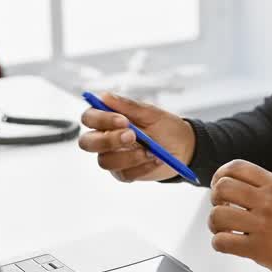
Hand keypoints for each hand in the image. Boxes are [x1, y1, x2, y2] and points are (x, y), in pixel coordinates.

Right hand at [78, 92, 194, 182]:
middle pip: (87, 142)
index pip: (90, 118)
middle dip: (108, 140)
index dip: (102, 120)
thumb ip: (129, 106)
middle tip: (132, 136)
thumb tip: (105, 96)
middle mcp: (106, 138)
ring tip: (150, 151)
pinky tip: (156, 159)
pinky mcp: (124, 173)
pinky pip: (124, 174)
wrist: (183, 147)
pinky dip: (142, 167)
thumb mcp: (151, 113)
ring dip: (129, 156)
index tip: (124, 121)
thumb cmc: (165, 126)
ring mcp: (113, 157)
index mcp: (109, 119)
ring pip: (105, 161)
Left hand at [207, 160, 271, 271]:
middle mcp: (268, 201)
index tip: (219, 185)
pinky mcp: (258, 249)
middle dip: (215, 200)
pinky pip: (222, 242)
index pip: (236, 167)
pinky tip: (228, 244)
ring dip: (215, 224)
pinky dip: (219, 244)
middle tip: (222, 209)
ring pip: (217, 215)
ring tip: (224, 230)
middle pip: (222, 188)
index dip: (220, 175)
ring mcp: (262, 225)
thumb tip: (236, 191)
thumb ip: (267, 191)